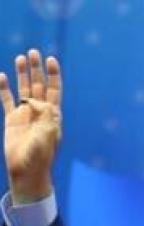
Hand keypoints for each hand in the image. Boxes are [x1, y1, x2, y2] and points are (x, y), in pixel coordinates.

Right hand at [0, 50, 62, 203]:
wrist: (27, 171)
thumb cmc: (40, 156)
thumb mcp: (47, 136)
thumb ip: (46, 117)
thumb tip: (36, 101)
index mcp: (53, 116)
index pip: (54, 91)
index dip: (54, 75)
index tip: (52, 60)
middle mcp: (40, 112)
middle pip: (39, 86)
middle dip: (37, 69)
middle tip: (33, 52)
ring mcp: (25, 115)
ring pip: (24, 89)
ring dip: (23, 74)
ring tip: (21, 57)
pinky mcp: (12, 120)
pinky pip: (7, 100)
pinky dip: (4, 88)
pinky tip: (1, 76)